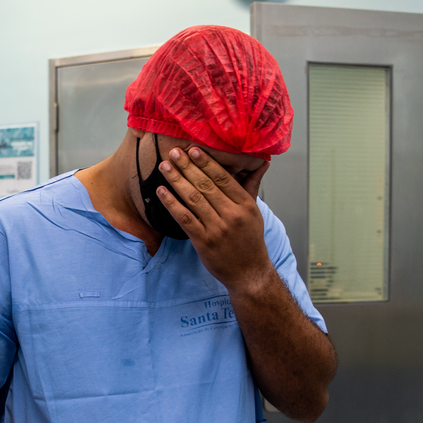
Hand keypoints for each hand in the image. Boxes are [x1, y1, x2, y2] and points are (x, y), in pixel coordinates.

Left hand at [157, 147, 272, 291]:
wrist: (248, 273)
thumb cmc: (250, 240)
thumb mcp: (254, 213)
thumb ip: (251, 187)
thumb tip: (261, 162)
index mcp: (245, 205)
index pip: (224, 178)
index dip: (206, 162)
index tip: (193, 149)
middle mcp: (232, 215)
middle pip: (206, 185)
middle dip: (188, 167)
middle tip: (174, 152)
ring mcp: (217, 229)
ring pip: (193, 199)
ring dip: (176, 181)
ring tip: (165, 167)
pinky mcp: (203, 241)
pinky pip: (184, 218)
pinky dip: (172, 204)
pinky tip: (162, 192)